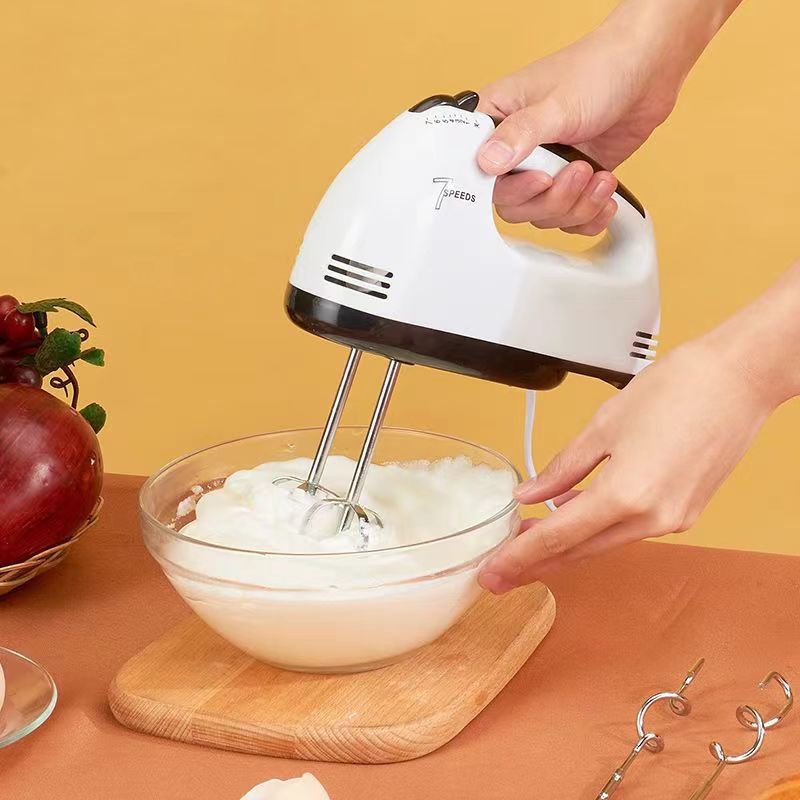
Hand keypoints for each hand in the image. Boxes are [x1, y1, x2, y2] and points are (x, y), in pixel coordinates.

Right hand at [477, 0, 740, 233]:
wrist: (646, 71)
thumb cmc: (598, 70)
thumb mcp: (557, 104)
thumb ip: (520, 134)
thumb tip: (487, 162)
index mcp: (496, 122)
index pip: (480, 173)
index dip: (509, 187)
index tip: (540, 177)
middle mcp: (514, 150)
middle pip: (514, 205)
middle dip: (552, 198)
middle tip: (579, 171)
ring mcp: (542, 169)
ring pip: (543, 215)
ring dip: (576, 205)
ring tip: (598, 176)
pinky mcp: (569, 183)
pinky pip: (568, 219)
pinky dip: (589, 215)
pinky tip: (604, 192)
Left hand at [478, 339, 777, 593]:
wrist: (737, 380)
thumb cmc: (676, 390)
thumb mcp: (603, 425)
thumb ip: (563, 468)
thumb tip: (531, 494)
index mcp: (626, 496)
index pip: (558, 538)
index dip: (519, 558)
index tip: (492, 573)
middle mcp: (652, 519)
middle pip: (579, 551)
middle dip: (535, 563)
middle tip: (499, 572)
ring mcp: (672, 520)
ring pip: (602, 544)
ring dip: (563, 548)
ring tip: (524, 545)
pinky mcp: (684, 513)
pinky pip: (626, 531)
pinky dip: (593, 531)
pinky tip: (568, 523)